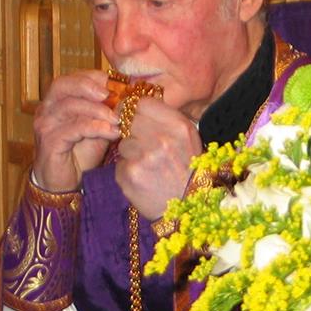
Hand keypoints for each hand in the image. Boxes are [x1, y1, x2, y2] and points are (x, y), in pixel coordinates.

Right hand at [31, 70, 121, 191]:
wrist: (63, 184)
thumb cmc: (80, 153)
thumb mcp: (97, 128)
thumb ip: (107, 112)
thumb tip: (130, 97)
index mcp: (57, 100)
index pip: (72, 78)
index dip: (94, 77)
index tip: (117, 83)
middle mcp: (47, 108)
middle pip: (63, 84)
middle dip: (89, 85)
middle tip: (111, 94)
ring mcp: (45, 124)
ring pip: (69, 106)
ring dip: (96, 109)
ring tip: (117, 118)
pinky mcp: (49, 142)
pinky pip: (73, 128)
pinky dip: (94, 127)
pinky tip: (111, 132)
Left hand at [114, 95, 200, 219]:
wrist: (190, 207)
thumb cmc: (189, 170)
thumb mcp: (188, 138)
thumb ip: (165, 119)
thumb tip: (136, 104)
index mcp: (178, 126)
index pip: (141, 103)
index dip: (134, 109)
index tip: (133, 115)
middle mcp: (160, 139)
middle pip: (128, 120)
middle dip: (132, 130)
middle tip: (141, 143)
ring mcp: (142, 157)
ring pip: (123, 144)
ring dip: (130, 153)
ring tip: (147, 166)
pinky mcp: (128, 175)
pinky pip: (119, 164)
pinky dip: (128, 172)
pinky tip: (143, 179)